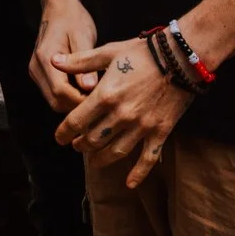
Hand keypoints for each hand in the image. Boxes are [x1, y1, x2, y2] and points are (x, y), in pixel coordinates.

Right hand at [30, 0, 100, 112]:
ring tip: (94, 93)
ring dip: (73, 102)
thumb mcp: (83, 37)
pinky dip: (69, 96)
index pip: (60, 91)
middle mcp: (37, 68)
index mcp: (46, 58)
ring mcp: (36, 72)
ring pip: (54, 101)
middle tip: (100, 98)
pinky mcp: (40, 74)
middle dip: (77, 104)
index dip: (80, 100)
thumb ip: (85, 64)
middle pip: (55, 100)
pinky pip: (53, 94)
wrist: (59, 8)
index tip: (100, 98)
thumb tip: (90, 88)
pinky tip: (84, 89)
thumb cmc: (73, 19)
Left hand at [52, 37, 190, 187]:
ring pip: (115, 151)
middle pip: (93, 139)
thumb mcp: (108, 52)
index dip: (64, 132)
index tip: (59, 138)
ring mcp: (142, 126)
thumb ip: (80, 61)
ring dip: (100, 159)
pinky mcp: (160, 132)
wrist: (180, 58)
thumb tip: (54, 61)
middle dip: (81, 144)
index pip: (76, 122)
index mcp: (106, 95)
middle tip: (77, 145)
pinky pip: (148, 158)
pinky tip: (129, 183)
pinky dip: (138, 173)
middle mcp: (121, 115)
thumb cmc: (143, 52)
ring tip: (93, 160)